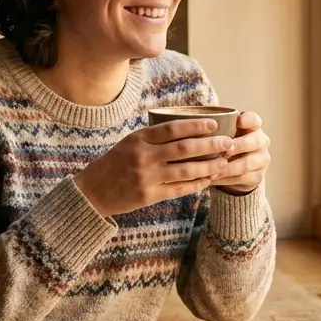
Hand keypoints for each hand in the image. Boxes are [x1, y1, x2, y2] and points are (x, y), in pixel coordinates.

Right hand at [74, 119, 235, 216]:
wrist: (92, 192)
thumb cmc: (114, 163)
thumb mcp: (129, 142)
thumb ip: (153, 137)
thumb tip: (187, 128)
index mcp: (139, 139)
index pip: (172, 129)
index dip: (196, 126)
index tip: (214, 125)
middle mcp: (143, 156)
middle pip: (184, 149)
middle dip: (210, 145)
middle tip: (228, 143)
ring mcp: (147, 177)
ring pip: (186, 170)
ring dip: (209, 166)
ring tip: (224, 162)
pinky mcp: (149, 195)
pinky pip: (179, 189)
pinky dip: (197, 183)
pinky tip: (209, 179)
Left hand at [210, 111, 270, 194]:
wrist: (238, 168)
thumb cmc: (225, 143)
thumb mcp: (223, 133)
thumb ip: (216, 129)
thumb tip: (194, 126)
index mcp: (253, 126)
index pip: (254, 120)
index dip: (248, 120)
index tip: (238, 121)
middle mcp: (261, 141)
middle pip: (253, 142)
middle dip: (236, 146)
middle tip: (220, 150)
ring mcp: (262, 159)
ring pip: (246, 164)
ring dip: (226, 167)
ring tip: (209, 169)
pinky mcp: (258, 176)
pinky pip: (241, 179)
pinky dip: (224, 179)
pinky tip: (211, 178)